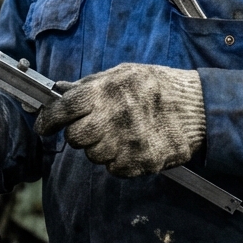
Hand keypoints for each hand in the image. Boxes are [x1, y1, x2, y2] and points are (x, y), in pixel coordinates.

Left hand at [34, 62, 205, 177]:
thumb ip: (90, 84)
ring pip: (94, 156)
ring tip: (121, 133)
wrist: (199, 108)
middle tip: (94, 126)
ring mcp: (128, 143)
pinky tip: (133, 145)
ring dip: (101, 148)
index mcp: (106, 91)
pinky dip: (119, 160)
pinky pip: (114, 169)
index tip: (44, 125)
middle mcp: (114, 117)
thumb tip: (59, 90)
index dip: (48, 119)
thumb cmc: (158, 87)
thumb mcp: (124, 73)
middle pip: (75, 138)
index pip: (63, 108)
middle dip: (79, 134)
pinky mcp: (141, 163)